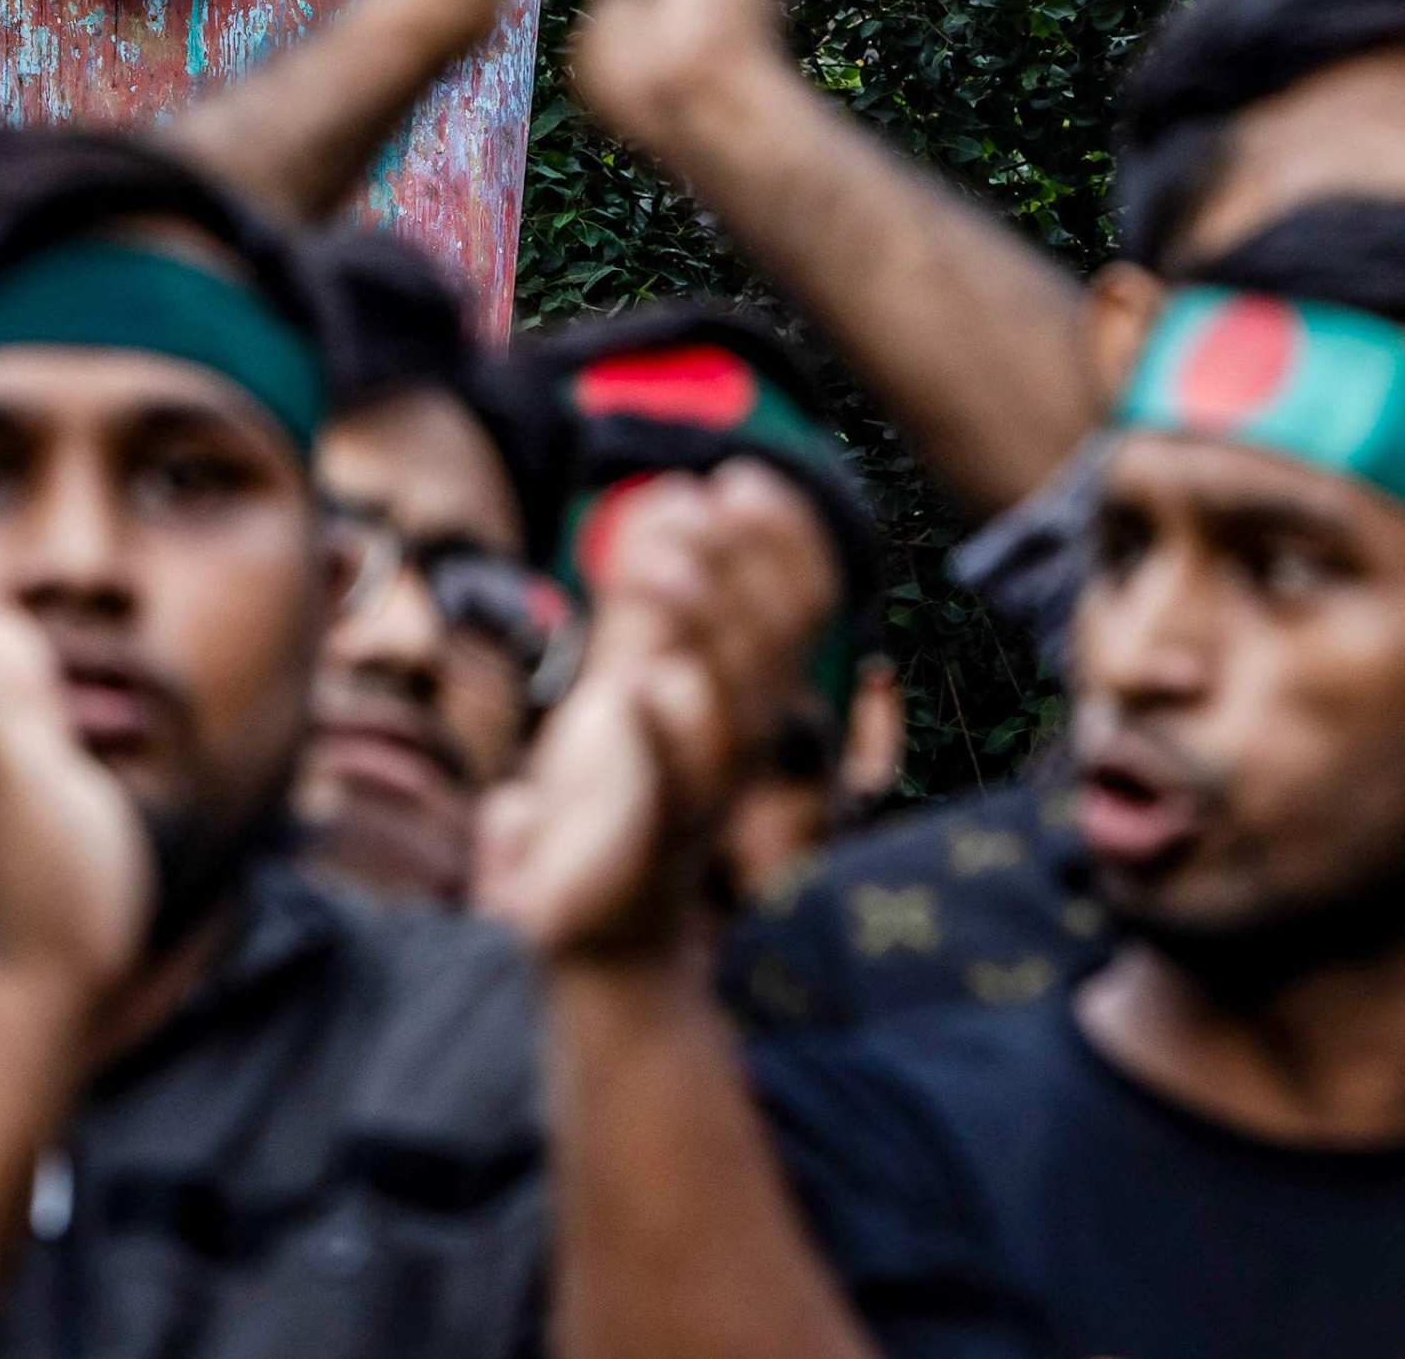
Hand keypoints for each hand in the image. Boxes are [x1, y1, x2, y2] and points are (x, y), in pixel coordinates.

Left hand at [478, 463, 834, 961]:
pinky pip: (668, 783)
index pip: (800, 610)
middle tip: (692, 503)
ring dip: (701, 630)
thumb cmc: (618, 790)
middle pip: (772, 644)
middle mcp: (744, 742)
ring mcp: (704, 792)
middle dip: (738, 565)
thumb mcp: (635, 672)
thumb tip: (675, 497)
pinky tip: (638, 686)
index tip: (740, 476)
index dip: (781, 540)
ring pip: (731, 705)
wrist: (604, 928)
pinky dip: (660, 734)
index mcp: (749, 698)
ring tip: (659, 566)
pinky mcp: (652, 838)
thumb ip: (655, 596)